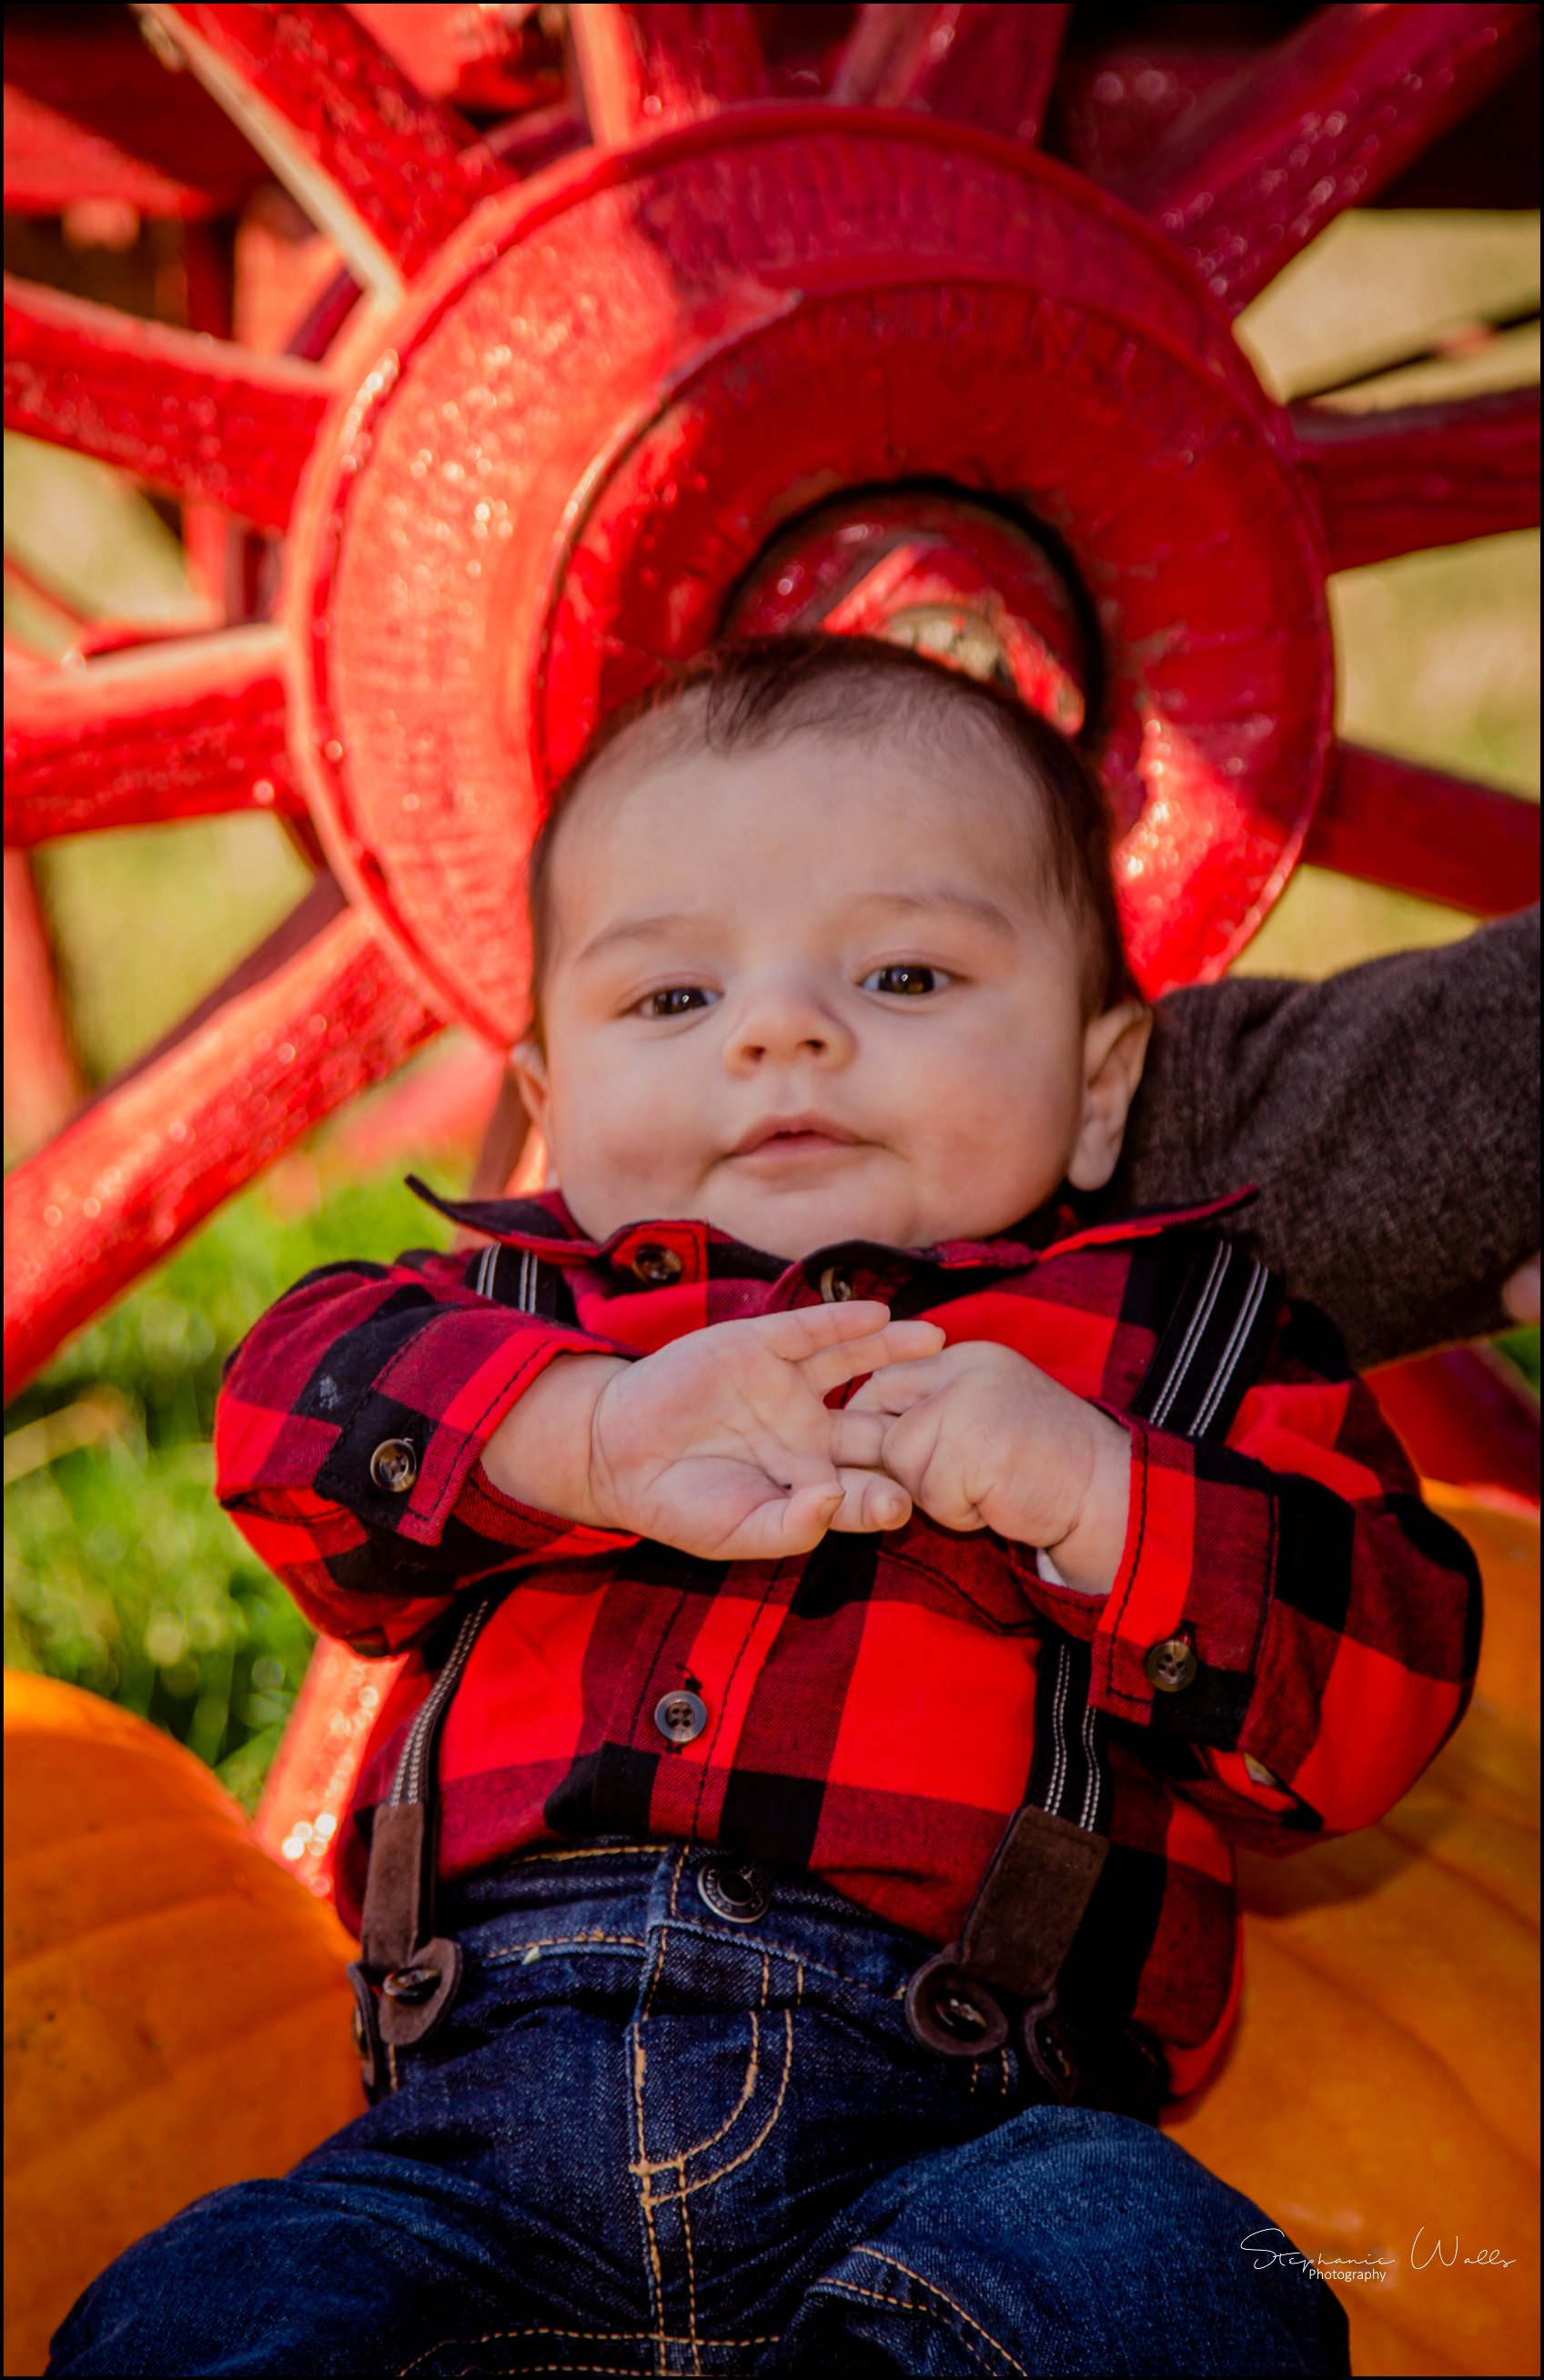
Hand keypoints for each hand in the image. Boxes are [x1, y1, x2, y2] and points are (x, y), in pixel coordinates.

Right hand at [484, 1302, 944, 1560]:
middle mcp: (809, 1430)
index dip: (890, 1492)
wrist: (614, 1453)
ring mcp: (786, 1385)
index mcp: (810, 1480)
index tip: (909, 1502)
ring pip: (853, 1364)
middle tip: (963, 1408)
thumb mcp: (737, 1533)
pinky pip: (809, 1332)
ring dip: (894, 1350)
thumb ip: (792, 1528)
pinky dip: (842, 1322)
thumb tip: (837, 1503)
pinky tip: (878, 1314)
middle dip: (916, 1415)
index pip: (866, 1485)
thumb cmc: (678, 1505)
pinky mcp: (759, 1347)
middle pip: (876, 1419)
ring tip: (938, 1339)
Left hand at [847, 1339, 1131, 1592]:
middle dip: (900, 1466)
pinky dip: (958, 1513)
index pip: (884, 1382)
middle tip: (954, 1482)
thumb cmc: (1045, 1464)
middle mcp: (963, 1369)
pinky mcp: (975, 1446)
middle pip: (884, 1423)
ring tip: (987, 1488)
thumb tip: (861, 1435)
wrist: (1108, 1492)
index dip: (876, 1427)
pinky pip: (931, 1495)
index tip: (889, 1461)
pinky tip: (997, 1502)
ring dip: (936, 1494)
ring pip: (901, 1461)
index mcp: (965, 1358)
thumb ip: (935, 1413)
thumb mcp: (987, 1416)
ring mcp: (969, 1404)